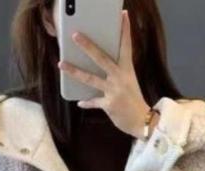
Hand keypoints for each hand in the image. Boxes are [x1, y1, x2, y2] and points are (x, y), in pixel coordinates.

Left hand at [58, 10, 154, 139]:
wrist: (143, 122)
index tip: (123, 15)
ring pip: (91, 78)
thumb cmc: (134, 101)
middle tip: (75, 35)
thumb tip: (102, 67)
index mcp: (127, 70)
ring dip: (74, 71)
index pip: (126, 46)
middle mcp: (120, 78)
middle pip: (102, 58)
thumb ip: (117, 73)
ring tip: (61, 64)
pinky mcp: (109, 105)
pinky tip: (80, 102)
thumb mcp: (129, 82)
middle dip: (88, 46)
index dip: (125, 31)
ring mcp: (114, 91)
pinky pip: (93, 102)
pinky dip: (87, 102)